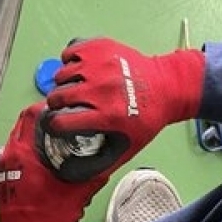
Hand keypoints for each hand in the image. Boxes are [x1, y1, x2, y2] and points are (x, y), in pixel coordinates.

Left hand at [0, 103, 109, 221]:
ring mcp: (4, 169)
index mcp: (23, 155)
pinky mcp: (3, 180)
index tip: (60, 109)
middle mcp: (9, 158)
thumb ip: (94, 174)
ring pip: (16, 138)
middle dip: (40, 118)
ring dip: (32, 132)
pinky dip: (26, 148)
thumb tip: (108, 160)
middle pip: (21, 124)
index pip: (29, 116)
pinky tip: (42, 155)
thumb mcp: (78, 194)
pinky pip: (13, 153)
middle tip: (59, 120)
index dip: (45, 107)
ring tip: (53, 135)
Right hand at [43, 38, 204, 168]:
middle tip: (63, 105)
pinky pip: (70, 50)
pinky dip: (70, 59)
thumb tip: (76, 175)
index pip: (61, 122)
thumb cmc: (148, 116)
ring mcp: (100, 65)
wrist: (167, 86)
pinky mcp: (101, 47)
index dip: (54, 125)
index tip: (55, 124)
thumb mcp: (128, 145)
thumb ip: (102, 162)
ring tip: (73, 87)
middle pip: (57, 96)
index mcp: (106, 115)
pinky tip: (78, 68)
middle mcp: (101, 89)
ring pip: (61, 73)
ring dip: (63, 82)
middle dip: (56, 104)